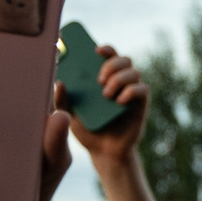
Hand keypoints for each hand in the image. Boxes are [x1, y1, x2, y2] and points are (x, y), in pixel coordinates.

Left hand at [62, 41, 149, 164]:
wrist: (104, 152)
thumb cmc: (87, 130)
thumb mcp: (70, 114)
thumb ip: (63, 100)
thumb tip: (59, 82)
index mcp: (103, 78)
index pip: (108, 55)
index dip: (105, 48)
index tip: (95, 50)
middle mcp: (120, 81)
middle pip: (123, 59)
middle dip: (112, 64)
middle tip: (99, 79)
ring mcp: (131, 91)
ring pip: (134, 72)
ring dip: (119, 79)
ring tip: (106, 95)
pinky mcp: (140, 104)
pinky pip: (141, 89)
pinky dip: (130, 92)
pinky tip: (119, 102)